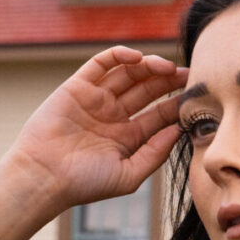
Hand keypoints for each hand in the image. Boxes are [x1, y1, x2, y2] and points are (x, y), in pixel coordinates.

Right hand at [0, 48, 188, 239]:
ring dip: (148, 66)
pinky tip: (136, 58)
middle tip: (188, 73)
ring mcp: (96, 99)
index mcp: (128, 136)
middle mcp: (114, 115)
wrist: (43, 177)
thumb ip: (155, 153)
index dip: (177, 102)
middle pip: (148, 89)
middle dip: (168, 80)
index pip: (160, 114)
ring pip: (128, 73)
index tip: (196, 95)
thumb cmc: (84, 184)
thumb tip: (179, 130)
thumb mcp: (128, 175)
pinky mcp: (77, 87)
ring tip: (166, 67)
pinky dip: (119, 55)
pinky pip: (101, 63)